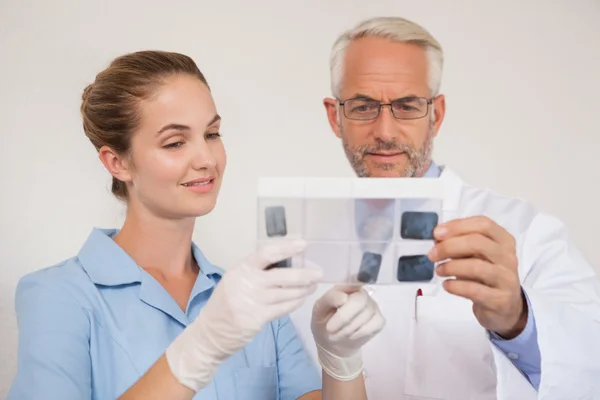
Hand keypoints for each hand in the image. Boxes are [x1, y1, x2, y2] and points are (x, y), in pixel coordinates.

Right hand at [166, 240, 322, 391]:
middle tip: (318, 273)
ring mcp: (251, 302)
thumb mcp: (234, 281)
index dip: (286, 248)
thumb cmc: (225, 304)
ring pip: (286, 293)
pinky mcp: (257, 319)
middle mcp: (245, 283)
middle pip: (281, 276)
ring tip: (312, 286)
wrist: (210, 333)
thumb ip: (254, 272)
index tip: (303, 245)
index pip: (266, 254)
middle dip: (303, 275)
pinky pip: (283, 308)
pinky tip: (302, 298)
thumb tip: (285, 261)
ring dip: (303, 290)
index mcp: (239, 270)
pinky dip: (295, 302)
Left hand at [311, 285, 385, 380]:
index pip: (350, 285)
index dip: (341, 299)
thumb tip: (344, 297)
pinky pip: (375, 324)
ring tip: (336, 335)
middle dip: (344, 317)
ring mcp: (372, 306)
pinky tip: (351, 336)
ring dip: (348, 328)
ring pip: (366, 314)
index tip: (332, 311)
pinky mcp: (379, 320)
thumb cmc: (324, 323)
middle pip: (360, 300)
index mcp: (346, 287)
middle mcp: (361, 294)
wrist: (333, 344)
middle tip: (330, 329)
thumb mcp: (319, 310)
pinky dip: (361, 332)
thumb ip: (329, 299)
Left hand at [429, 216, 526, 338]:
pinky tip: (447, 285)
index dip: (457, 226)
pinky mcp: (500, 299)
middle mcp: (508, 257)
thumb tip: (437, 239)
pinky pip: (473, 290)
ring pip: (476, 267)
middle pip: (477, 243)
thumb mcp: (476, 255)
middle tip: (432, 254)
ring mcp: (506, 278)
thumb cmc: (486, 274)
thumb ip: (460, 243)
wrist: (504, 306)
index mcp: (503, 240)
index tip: (436, 233)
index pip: (483, 224)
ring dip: (450, 267)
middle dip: (449, 247)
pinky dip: (455, 286)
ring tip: (439, 270)